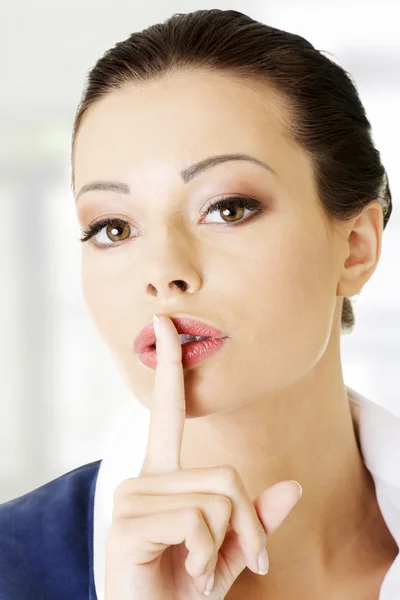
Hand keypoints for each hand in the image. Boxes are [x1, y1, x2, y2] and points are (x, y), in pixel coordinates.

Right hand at [104, 314, 301, 598]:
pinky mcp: (127, 520)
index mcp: (164, 476)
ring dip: (226, 543)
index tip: (164, 324)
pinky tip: (186, 571)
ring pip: (217, 498)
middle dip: (247, 524)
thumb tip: (293, 486)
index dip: (170, 366)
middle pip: (226, 474)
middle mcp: (144, 476)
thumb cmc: (183, 588)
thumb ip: (256, 518)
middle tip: (240, 560)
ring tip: (202, 568)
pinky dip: (207, 555)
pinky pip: (198, 521)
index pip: (168, 409)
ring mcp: (132, 496)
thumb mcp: (230, 550)